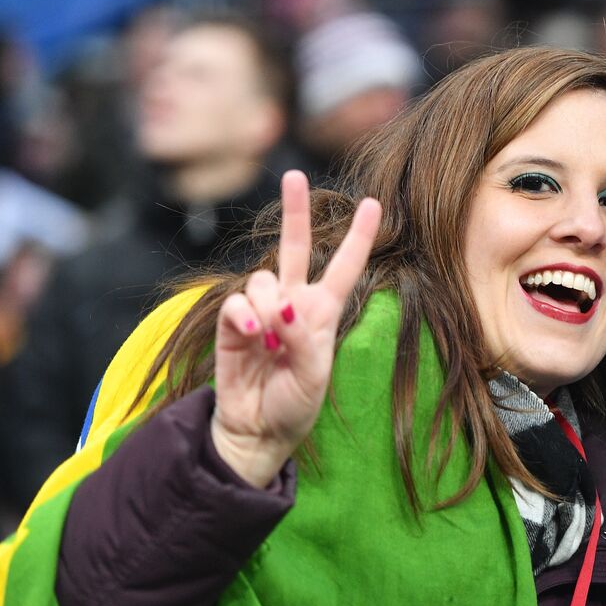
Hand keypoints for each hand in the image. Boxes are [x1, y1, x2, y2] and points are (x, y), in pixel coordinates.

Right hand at [211, 170, 381, 486]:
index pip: (344, 267)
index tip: (373, 202)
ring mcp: (261, 311)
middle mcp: (293, 303)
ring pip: (263, 278)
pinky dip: (243, 313)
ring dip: (267, 306)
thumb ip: (301, 337)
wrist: (258, 429)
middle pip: (295, 247)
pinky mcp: (232, 323)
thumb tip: (283, 303)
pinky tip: (250, 333)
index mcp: (324, 312)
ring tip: (269, 341)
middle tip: (295, 176)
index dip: (358, 236)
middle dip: (296, 211)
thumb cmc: (296, 404)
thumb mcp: (313, 375)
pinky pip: (237, 301)